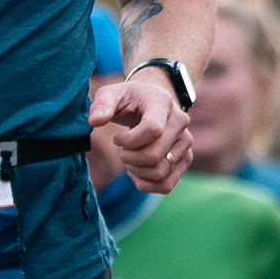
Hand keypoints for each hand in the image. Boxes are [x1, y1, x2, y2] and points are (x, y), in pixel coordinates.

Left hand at [90, 73, 191, 193]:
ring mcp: (185, 142)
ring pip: (160, 173)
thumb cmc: (129, 99)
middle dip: (128, 158)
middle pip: (153, 156)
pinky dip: (147, 184)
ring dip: (136, 171)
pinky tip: (136, 172)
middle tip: (120, 149)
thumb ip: (101, 104)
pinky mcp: (185, 159)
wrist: (152, 101)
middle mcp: (180, 123)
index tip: (116, 138)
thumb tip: (94, 122)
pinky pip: (166, 185)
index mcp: (163, 103)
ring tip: (130, 158)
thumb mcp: (111, 94)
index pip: (153, 130)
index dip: (128, 141)